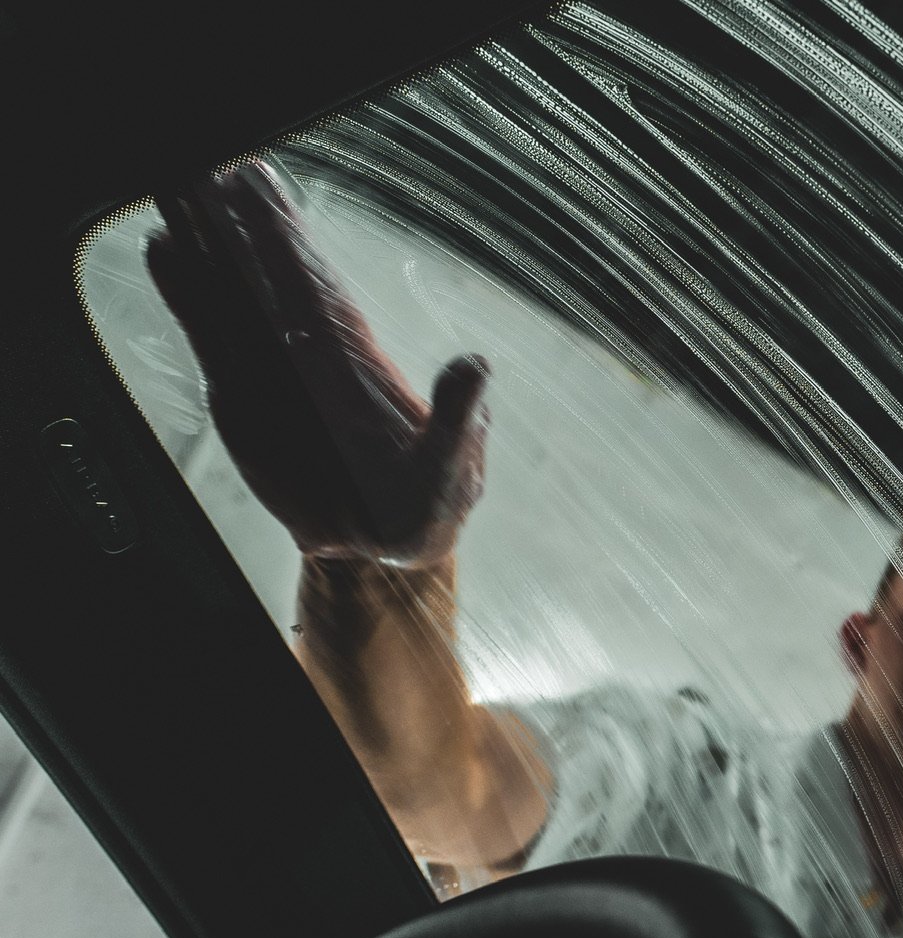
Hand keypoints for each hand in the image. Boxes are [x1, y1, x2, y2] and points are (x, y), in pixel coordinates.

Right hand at [145, 164, 489, 566]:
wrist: (382, 552)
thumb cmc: (427, 506)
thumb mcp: (450, 468)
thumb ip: (457, 419)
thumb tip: (476, 365)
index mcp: (359, 361)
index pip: (316, 284)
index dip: (286, 234)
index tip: (259, 180)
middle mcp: (311, 355)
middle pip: (268, 275)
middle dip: (238, 220)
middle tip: (206, 162)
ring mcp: (274, 373)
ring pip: (234, 297)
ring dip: (204, 244)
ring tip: (175, 188)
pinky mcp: (245, 401)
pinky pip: (213, 342)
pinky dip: (188, 298)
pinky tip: (167, 254)